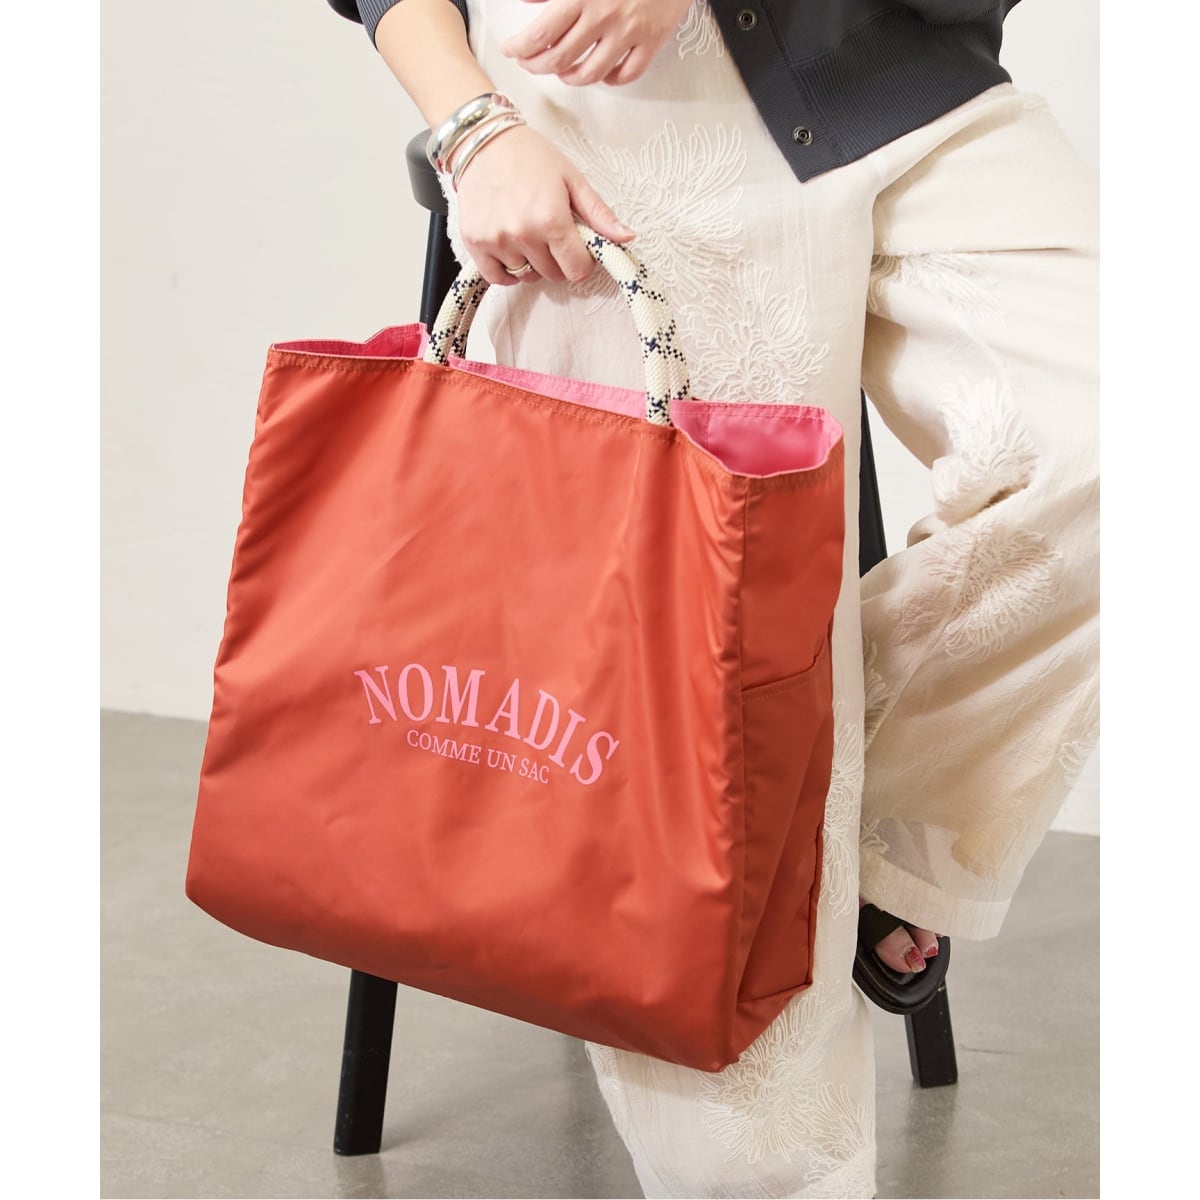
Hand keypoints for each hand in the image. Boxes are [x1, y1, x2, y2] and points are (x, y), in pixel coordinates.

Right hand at [455, 123, 635, 285]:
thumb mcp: (572, 180)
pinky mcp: (475, 243)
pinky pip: (498, 278)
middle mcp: (523, 234)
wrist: (483, 142)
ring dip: (532, 263)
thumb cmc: (529, 157)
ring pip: (526, 276)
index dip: (583, 262)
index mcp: (551, 219)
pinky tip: (512, 252)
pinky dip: (508, 272)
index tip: (578, 249)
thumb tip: (627, 237)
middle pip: (553, 275)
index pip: (577, 270)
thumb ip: (599, 214)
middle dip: (558, 260)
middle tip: (551, 235)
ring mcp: (497, 241)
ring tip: (528, 234)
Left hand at [501, 0, 695, 86]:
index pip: (541, 34)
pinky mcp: (652, 41)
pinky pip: (626, 75)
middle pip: (559, 59)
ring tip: (562, 71)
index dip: (521, 48)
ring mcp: (629, 33)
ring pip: (589, 74)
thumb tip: (528, 2)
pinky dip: (609, 80)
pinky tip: (601, 72)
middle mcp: (603, 17)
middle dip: (537, 66)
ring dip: (569, 78)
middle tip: (530, 63)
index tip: (511, 51)